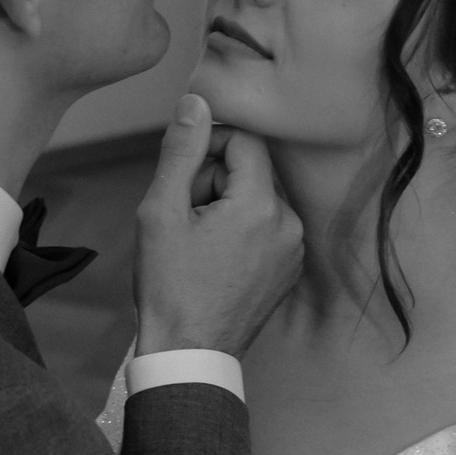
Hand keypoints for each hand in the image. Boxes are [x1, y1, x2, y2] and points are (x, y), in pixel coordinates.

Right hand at [134, 95, 301, 359]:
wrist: (189, 353)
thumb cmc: (170, 287)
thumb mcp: (162, 211)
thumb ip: (181, 151)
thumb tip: (196, 101)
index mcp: (261, 206)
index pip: (243, 141)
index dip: (207, 148)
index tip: (181, 178)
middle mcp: (289, 224)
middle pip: (250, 171)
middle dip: (213, 183)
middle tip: (184, 220)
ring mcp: (294, 250)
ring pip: (256, 200)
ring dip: (225, 209)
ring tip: (197, 245)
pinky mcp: (290, 270)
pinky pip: (265, 229)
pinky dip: (240, 234)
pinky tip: (214, 262)